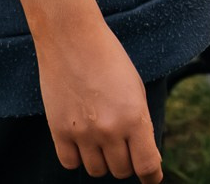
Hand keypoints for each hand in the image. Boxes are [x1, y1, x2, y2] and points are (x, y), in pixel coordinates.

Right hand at [34, 18, 163, 180]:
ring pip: (97, 170)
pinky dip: (78, 157)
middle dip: (126, 162)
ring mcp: (82, 133)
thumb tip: (142, 153)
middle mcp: (109, 130)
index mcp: (134, 117)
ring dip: (103, 160)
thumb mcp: (136, 89)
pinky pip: (70, 163)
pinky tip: (82, 141)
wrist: (72, 39)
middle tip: (124, 147)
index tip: (151, 178)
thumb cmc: (109, 59)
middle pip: (121, 170)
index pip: (146, 165)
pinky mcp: (58, 131)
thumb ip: (140, 123)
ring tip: (102, 139)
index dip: (151, 176)